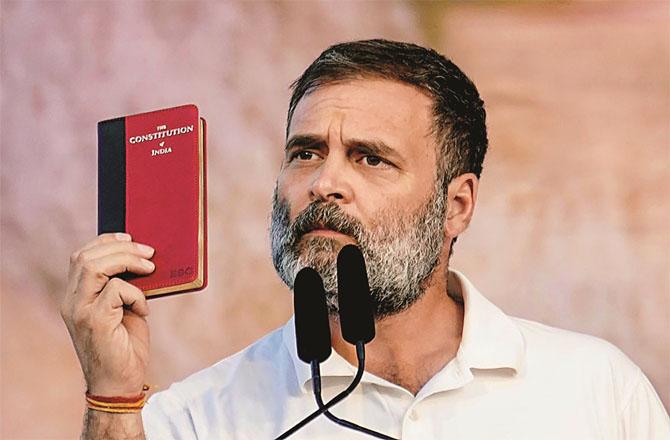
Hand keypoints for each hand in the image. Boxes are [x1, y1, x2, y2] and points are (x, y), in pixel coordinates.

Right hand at [60, 233, 155, 396]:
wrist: (120, 385)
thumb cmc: (125, 346)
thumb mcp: (124, 309)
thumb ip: (124, 286)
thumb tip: (144, 258)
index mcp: (75, 296)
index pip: (81, 256)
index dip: (106, 241)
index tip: (130, 237)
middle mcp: (71, 302)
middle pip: (86, 256)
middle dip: (121, 247)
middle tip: (149, 252)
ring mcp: (79, 311)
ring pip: (94, 266)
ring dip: (127, 260)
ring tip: (150, 268)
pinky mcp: (95, 321)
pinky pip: (117, 289)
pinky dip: (136, 293)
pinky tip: (144, 310)